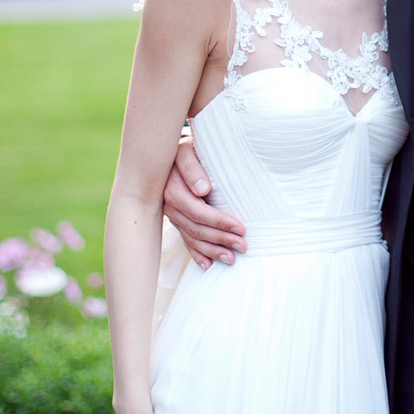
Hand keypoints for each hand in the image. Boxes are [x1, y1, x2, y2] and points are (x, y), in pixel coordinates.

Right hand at [163, 136, 245, 268]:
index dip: (219, 222)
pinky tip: (208, 265)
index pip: (198, 211)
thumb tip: (203, 189)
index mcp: (173, 188)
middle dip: (220, 239)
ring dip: (212, 251)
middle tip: (243, 246)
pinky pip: (185, 240)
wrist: (170, 150)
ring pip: (192, 238)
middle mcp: (170, 205)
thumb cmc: (187, 148)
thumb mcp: (187, 150)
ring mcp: (172, 215)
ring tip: (232, 259)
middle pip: (196, 228)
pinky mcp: (177, 220)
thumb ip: (193, 168)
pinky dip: (197, 254)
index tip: (240, 228)